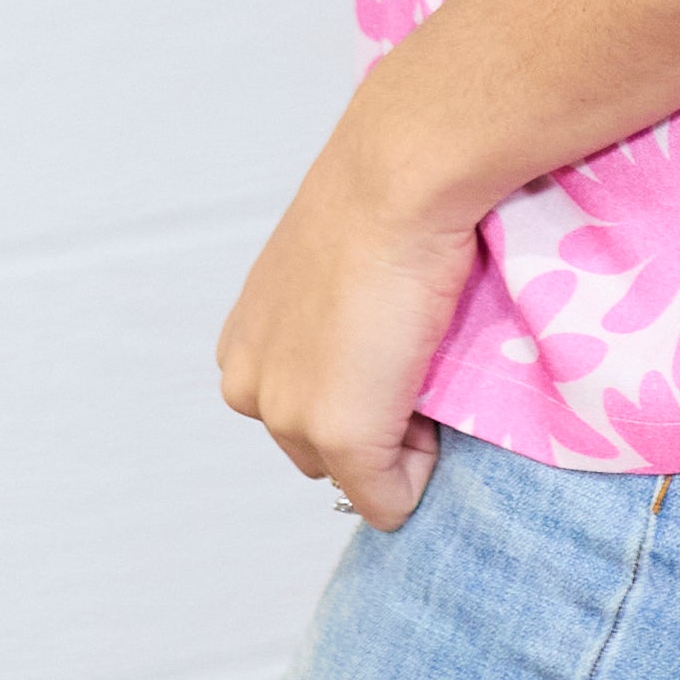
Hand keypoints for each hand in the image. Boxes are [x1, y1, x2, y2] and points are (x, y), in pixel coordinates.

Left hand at [213, 109, 482, 529]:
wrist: (398, 178)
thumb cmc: (380, 194)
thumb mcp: (331, 262)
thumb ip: (329, 317)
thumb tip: (372, 345)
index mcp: (244, 344)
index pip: (299, 404)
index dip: (357, 384)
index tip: (390, 335)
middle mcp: (249, 386)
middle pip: (320, 447)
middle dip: (371, 419)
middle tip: (413, 349)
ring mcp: (291, 417)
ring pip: (355, 471)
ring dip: (396, 439)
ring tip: (423, 360)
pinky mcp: (340, 438)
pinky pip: (390, 501)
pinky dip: (422, 472)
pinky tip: (435, 395)